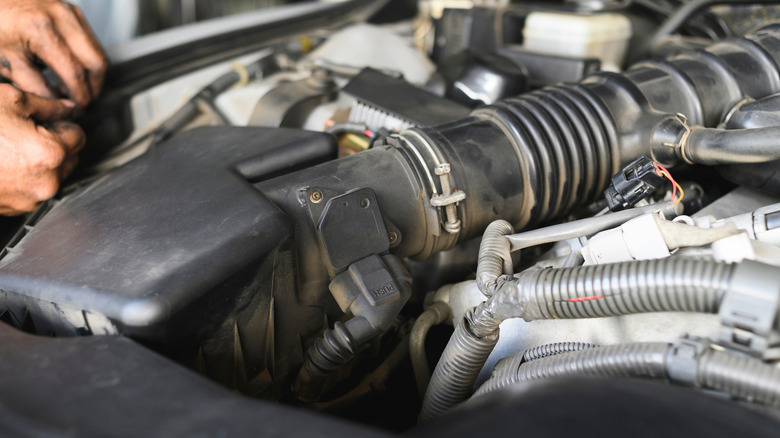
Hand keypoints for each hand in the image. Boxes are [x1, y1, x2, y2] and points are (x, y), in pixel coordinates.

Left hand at [0, 0, 105, 108]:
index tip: (76, 111)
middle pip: (96, 63)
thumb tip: (59, 106)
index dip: (79, 97)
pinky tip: (72, 72)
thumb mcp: (7, 62)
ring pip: (99, 53)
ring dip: (93, 76)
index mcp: (40, 30)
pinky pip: (92, 43)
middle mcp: (60, 17)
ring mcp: (70, 12)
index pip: (74, 73)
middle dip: (93, 89)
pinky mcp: (73, 12)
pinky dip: (87, 62)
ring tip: (76, 90)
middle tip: (82, 104)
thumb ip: (35, 87)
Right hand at [0, 85, 83, 214]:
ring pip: (53, 174)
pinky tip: (5, 162)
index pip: (78, 135)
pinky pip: (33, 188)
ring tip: (12, 146)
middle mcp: (45, 181)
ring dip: (42, 161)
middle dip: (55, 143)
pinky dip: (26, 176)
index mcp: (50, 153)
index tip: (50, 119)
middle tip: (28, 131)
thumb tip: (65, 106)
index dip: (63, 123)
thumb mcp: (10, 100)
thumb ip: (47, 104)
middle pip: (69, 157)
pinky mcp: (15, 208)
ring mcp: (29, 198)